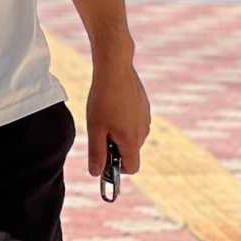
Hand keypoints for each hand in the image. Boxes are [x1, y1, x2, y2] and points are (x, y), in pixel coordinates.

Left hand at [86, 59, 149, 176]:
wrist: (115, 67)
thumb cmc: (103, 98)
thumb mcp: (95, 128)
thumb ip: (96, 153)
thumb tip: (97, 174)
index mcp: (132, 140)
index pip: (132, 168)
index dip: (117, 167)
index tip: (103, 155)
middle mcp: (144, 131)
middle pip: (130, 151)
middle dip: (115, 146)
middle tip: (99, 128)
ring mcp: (146, 117)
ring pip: (132, 134)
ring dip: (118, 131)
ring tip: (104, 112)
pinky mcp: (144, 105)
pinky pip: (134, 120)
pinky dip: (123, 118)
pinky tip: (112, 102)